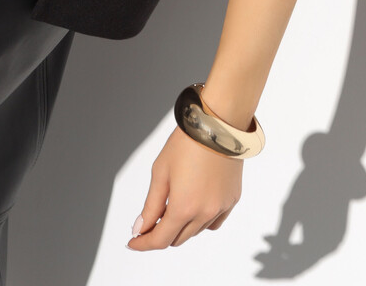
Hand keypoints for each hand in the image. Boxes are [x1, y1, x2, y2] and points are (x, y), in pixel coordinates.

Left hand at [126, 124, 243, 250]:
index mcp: (184, 207)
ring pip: (195, 231)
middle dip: (161, 233)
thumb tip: (140, 229)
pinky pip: (214, 222)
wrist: (219, 123)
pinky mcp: (232, 199)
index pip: (160, 240)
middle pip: (177, 239)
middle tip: (152, 218)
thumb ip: (151, 205)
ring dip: (181, 226)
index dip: (143, 243)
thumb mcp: (161, 171)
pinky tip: (195, 206)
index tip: (132, 241)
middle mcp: (204, 213)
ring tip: (174, 204)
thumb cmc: (187, 142)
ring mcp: (221, 207)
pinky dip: (201, 221)